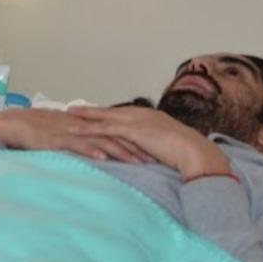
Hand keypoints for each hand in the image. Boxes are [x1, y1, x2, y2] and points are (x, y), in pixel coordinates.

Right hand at [0, 108, 154, 163]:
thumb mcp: (63, 136)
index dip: (134, 141)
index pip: (114, 131)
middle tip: (154, 160)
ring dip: (119, 151)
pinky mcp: (57, 138)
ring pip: (100, 140)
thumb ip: (81, 142)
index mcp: (85, 124)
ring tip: (137, 162)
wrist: (13, 124)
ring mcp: (70, 131)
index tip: (151, 153)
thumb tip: (98, 154)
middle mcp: (82, 126)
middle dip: (134, 148)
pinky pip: (77, 144)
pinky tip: (104, 158)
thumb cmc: (37, 132)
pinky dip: (91, 150)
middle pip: (113, 135)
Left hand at [66, 106, 230, 178]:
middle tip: (72, 107)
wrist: (196, 153)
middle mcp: (141, 114)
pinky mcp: (133, 130)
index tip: (92, 111)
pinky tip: (74, 130)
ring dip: (84, 115)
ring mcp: (137, 120)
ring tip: (67, 114)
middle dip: (91, 110)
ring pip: (104, 116)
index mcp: (150, 117)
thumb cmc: (186, 154)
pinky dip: (88, 129)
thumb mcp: (167, 146)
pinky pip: (105, 129)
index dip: (106, 112)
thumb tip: (148, 153)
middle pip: (110, 111)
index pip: (122, 113)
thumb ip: (155, 145)